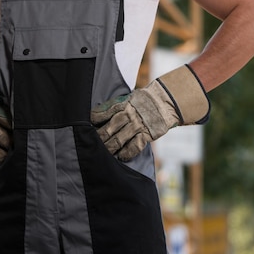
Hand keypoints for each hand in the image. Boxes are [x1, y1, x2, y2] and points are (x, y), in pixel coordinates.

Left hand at [91, 64, 209, 160]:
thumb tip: (104, 113)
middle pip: (110, 127)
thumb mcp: (131, 97)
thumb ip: (119, 105)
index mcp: (124, 104)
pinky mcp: (147, 134)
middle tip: (92, 143)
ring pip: (119, 138)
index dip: (95, 119)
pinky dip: (126, 153)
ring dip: (110, 147)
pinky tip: (120, 157)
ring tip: (103, 152)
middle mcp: (129, 115)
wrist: (166, 101)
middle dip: (100, 136)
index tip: (88, 124)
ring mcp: (138, 125)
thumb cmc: (146, 100)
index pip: (105, 112)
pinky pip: (134, 146)